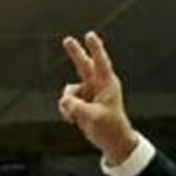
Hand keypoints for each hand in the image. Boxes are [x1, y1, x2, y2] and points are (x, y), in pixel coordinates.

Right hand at [58, 32, 137, 165]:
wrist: (111, 140)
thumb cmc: (109, 127)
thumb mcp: (93, 117)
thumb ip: (76, 107)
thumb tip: (64, 101)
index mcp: (107, 85)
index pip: (101, 63)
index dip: (95, 49)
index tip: (89, 35)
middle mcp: (97, 86)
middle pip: (84, 65)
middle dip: (75, 53)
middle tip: (67, 40)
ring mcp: (89, 93)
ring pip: (69, 91)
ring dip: (68, 104)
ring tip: (75, 116)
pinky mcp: (82, 102)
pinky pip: (66, 102)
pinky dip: (66, 111)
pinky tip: (74, 120)